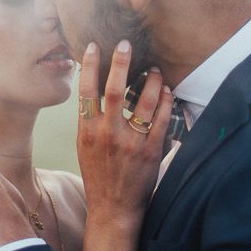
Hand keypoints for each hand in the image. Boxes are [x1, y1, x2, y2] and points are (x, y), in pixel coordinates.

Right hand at [77, 40, 172, 229]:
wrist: (113, 208)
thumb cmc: (97, 175)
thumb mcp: (83, 146)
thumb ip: (88, 120)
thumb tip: (92, 91)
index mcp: (86, 131)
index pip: (86, 91)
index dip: (89, 65)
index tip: (93, 46)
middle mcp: (106, 134)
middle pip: (115, 89)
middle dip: (120, 62)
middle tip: (126, 42)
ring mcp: (130, 142)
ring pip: (144, 101)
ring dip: (151, 80)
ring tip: (155, 69)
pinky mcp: (150, 151)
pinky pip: (162, 119)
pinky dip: (166, 101)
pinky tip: (167, 91)